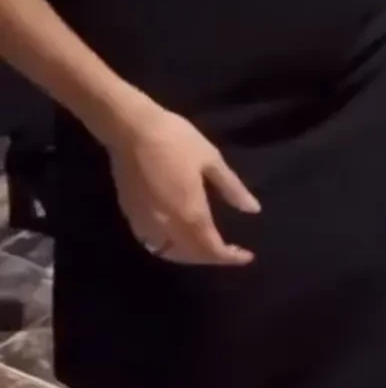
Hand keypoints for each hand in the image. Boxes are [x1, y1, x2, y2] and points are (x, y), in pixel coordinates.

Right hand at [107, 103, 260, 265]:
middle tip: (229, 251)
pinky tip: (177, 238)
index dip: (230, 257)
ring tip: (206, 247)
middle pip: (191, 255)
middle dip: (211, 258)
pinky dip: (168, 248)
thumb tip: (253, 210)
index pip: (211, 249)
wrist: (132, 130)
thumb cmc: (176, 140)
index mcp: (190, 213)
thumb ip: (232, 189)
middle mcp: (167, 226)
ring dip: (189, 256)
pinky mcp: (130, 217)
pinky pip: (152, 244)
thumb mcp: (211, 159)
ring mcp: (145, 224)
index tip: (247, 256)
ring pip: (169, 253)